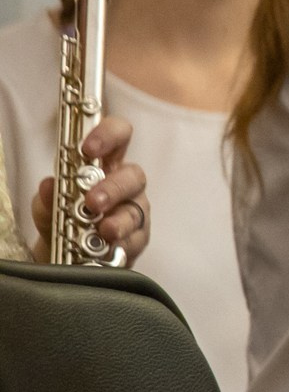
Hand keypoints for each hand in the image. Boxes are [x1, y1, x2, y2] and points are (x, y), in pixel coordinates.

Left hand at [30, 115, 148, 261]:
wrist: (66, 256)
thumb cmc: (63, 221)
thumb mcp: (48, 208)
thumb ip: (47, 198)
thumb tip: (49, 185)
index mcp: (105, 165)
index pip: (118, 137)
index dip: (109, 135)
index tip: (89, 148)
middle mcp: (124, 185)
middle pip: (134, 175)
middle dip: (114, 187)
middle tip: (94, 201)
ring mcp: (134, 211)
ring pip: (138, 209)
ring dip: (121, 219)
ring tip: (105, 230)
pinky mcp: (137, 238)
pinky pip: (137, 239)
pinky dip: (123, 243)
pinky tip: (111, 247)